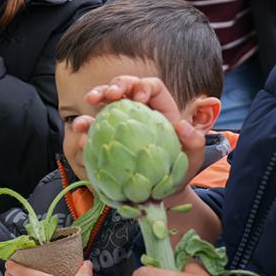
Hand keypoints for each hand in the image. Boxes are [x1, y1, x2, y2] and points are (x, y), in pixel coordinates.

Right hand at [73, 76, 205, 193]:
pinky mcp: (106, 138)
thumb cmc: (179, 169)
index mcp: (160, 108)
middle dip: (115, 85)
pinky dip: (85, 128)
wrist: (161, 190)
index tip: (139, 99)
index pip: (151, 86)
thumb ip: (194, 141)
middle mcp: (138, 111)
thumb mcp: (193, 157)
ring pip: (105, 101)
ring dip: (96, 96)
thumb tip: (181, 125)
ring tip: (90, 101)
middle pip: (125, 87)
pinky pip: (93, 128)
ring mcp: (120, 122)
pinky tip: (81, 134)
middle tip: (110, 94)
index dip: (143, 86)